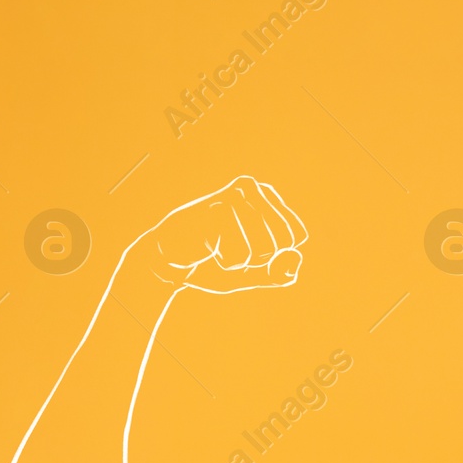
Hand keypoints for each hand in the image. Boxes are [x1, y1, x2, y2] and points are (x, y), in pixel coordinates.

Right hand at [125, 175, 308, 292]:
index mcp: (267, 197)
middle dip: (259, 259)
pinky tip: (207, 248)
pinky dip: (226, 261)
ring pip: (265, 249)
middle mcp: (254, 188)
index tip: (248, 247)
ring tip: (218, 247)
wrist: (166, 262)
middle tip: (230, 248)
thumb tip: (296, 257)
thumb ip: (279, 274)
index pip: (296, 235)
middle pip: (283, 242)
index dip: (275, 254)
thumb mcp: (253, 274)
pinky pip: (242, 254)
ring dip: (242, 261)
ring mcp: (235, 195)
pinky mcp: (216, 209)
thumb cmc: (212, 263)